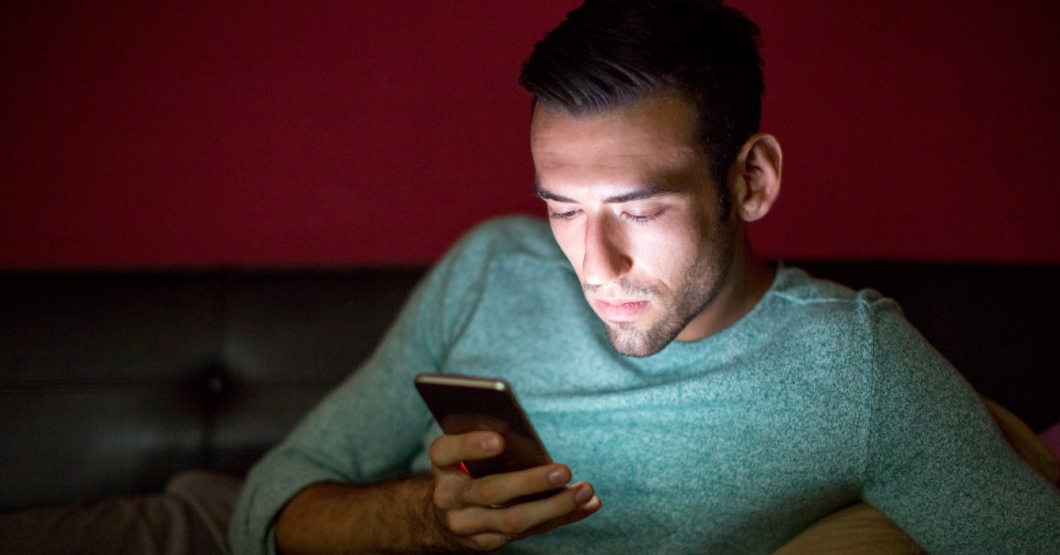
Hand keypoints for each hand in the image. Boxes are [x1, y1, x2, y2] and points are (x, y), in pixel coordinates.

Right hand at [427, 431, 600, 551]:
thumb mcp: (465, 450)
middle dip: (529, 482)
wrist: (446, 514)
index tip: (498, 439)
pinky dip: (562, 517)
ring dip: (554, 506)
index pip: (446, 452)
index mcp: (442, 465)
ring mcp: (467, 525)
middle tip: (563, 471)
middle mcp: (449, 497)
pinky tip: (587, 504)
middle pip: (489, 491)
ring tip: (584, 491)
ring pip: (513, 519)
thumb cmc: (467, 467)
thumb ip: (486, 438)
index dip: (470, 445)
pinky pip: (529, 531)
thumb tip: (525, 431)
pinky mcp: (488, 542)